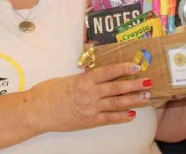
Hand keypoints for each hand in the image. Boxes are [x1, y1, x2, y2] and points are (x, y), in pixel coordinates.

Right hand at [29, 63, 151, 131]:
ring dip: (133, 100)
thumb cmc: (49, 91)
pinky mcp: (88, 121)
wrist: (36, 111)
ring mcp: (90, 108)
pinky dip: (121, 116)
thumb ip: (85, 77)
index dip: (123, 68)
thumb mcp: (68, 78)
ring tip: (146, 97)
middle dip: (134, 84)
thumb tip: (100, 73)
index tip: (136, 65)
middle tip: (149, 81)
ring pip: (116, 103)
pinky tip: (131, 114)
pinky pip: (108, 119)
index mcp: (84, 80)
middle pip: (117, 87)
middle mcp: (89, 93)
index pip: (108, 72)